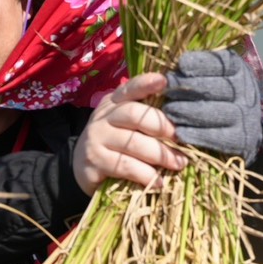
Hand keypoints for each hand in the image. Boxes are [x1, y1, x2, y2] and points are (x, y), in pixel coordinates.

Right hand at [73, 73, 186, 193]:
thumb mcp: (124, 125)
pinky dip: (146, 175)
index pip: (130, 89)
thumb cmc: (114, 143)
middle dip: (161, 127)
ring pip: (133, 143)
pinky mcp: (94, 162)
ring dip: (160, 154)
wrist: (80, 168)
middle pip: (134, 115)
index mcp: (113, 103)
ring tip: (178, 164)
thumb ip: (144, 117)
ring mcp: (96, 139)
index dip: (146, 84)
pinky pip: (125, 166)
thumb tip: (182, 122)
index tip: (163, 81)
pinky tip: (158, 182)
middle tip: (181, 140)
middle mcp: (102, 118)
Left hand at [163, 48, 262, 159]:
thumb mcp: (211, 75)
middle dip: (190, 89)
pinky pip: (218, 137)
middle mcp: (246, 91)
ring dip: (190, 112)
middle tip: (168, 92)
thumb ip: (195, 71)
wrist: (243, 125)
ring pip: (217, 112)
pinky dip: (198, 135)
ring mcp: (245, 116)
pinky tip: (180, 133)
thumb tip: (167, 72)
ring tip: (169, 111)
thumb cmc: (216, 94)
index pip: (222, 64)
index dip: (201, 64)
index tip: (181, 65)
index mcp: (238, 70)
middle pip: (218, 88)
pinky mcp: (241, 139)